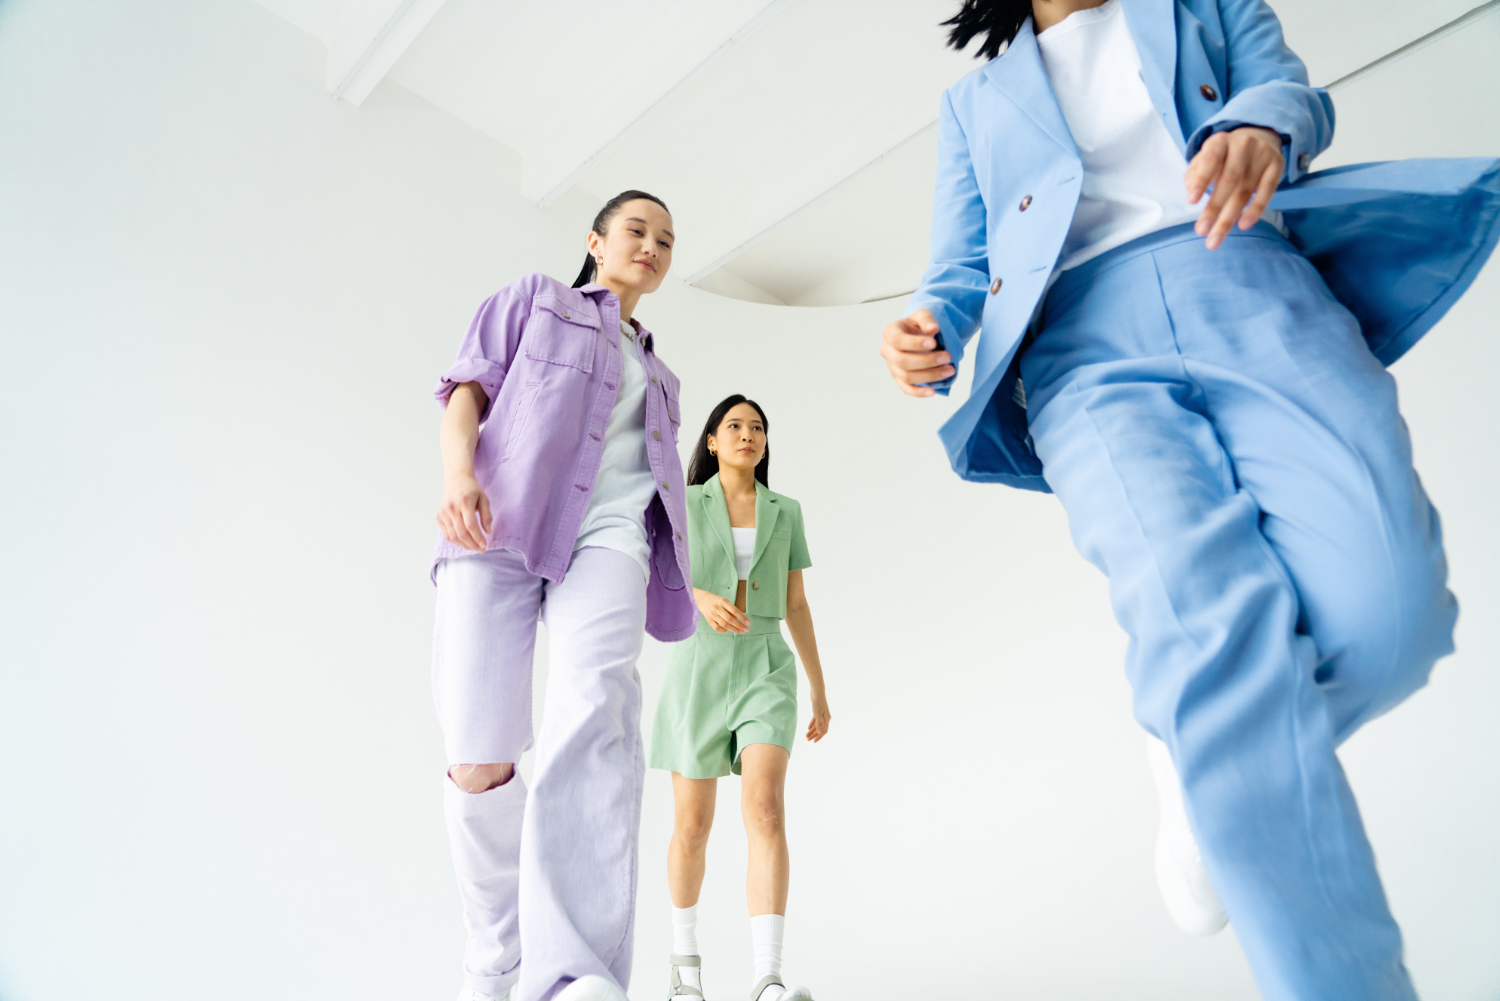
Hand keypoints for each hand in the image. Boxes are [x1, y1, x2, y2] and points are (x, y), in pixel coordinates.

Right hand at [437, 471, 491, 551]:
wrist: (456, 480)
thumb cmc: (472, 490)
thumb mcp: (484, 499)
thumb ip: (486, 516)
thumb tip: (488, 532)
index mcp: (464, 502)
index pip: (470, 525)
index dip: (478, 538)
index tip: (485, 545)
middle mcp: (451, 508)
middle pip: (461, 533)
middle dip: (472, 545)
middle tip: (481, 549)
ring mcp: (443, 513)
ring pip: (453, 536)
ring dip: (464, 545)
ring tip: (474, 548)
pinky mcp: (439, 516)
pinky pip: (446, 534)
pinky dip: (456, 542)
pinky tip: (464, 543)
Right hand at [694, 587, 749, 633]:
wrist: (702, 600)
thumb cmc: (717, 601)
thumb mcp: (725, 601)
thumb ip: (731, 609)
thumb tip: (740, 620)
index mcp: (723, 602)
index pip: (735, 611)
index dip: (742, 617)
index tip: (748, 623)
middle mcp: (717, 608)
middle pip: (730, 619)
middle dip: (739, 625)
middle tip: (746, 629)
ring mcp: (712, 615)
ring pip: (724, 625)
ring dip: (734, 629)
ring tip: (741, 631)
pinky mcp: (709, 620)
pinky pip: (717, 628)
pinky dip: (724, 630)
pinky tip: (729, 630)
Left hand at [805, 692, 830, 741]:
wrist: (817, 692)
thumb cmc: (818, 703)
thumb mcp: (817, 714)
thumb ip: (818, 723)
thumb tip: (820, 733)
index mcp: (827, 719)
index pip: (824, 731)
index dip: (819, 737)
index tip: (814, 741)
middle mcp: (825, 718)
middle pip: (820, 729)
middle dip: (814, 735)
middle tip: (808, 740)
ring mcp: (821, 714)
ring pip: (817, 725)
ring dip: (812, 730)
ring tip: (806, 735)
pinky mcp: (817, 711)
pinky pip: (815, 720)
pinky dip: (812, 724)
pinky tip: (808, 728)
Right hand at [879, 309, 953, 396]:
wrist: (918, 336)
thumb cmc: (919, 325)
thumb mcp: (923, 315)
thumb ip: (927, 319)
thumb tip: (933, 328)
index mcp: (890, 333)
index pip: (897, 340)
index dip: (914, 344)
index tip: (934, 343)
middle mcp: (887, 351)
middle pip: (902, 361)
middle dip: (927, 361)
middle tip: (947, 357)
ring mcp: (892, 367)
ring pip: (907, 377)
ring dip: (930, 376)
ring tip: (950, 370)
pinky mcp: (899, 379)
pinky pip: (907, 389)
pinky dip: (919, 392)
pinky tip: (933, 391)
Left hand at [1185, 126, 1284, 249]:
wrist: (1258, 138)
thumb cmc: (1223, 156)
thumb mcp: (1205, 158)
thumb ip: (1195, 173)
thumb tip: (1192, 190)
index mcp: (1220, 142)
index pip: (1209, 160)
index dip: (1201, 180)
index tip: (1191, 201)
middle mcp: (1242, 145)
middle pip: (1229, 180)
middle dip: (1214, 208)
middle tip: (1201, 231)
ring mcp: (1262, 154)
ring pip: (1245, 191)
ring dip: (1229, 218)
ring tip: (1215, 239)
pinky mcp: (1277, 165)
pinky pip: (1267, 191)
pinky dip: (1255, 210)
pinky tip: (1243, 225)